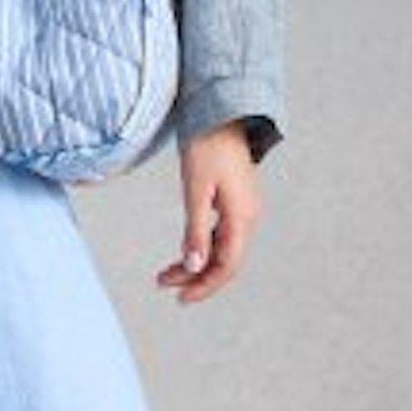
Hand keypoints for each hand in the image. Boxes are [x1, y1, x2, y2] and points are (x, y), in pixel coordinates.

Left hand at [155, 120, 262, 303]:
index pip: (226, 265)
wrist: (221, 113)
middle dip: (195, 277)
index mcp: (242, 217)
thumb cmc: (207, 146)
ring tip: (166, 272)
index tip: (180, 297)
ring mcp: (244, 209)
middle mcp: (248, 216)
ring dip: (195, 263)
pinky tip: (185, 249)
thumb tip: (194, 266)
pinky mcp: (235, 201)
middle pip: (224, 261)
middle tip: (163, 284)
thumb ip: (195, 231)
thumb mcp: (196, 190)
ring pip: (222, 248)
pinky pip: (221, 234)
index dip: (204, 286)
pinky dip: (202, 246)